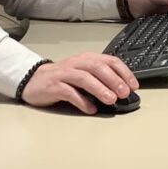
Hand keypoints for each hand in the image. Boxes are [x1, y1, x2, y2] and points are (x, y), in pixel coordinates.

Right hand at [23, 52, 138, 113]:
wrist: (34, 80)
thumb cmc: (63, 78)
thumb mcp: (84, 74)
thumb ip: (101, 80)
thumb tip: (122, 92)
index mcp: (87, 59)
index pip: (109, 61)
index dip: (124, 72)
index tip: (133, 86)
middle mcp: (76, 64)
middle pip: (97, 67)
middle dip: (113, 79)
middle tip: (124, 92)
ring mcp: (64, 74)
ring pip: (84, 78)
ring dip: (99, 88)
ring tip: (111, 100)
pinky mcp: (53, 86)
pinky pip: (69, 92)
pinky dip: (81, 101)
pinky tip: (90, 109)